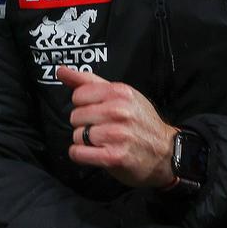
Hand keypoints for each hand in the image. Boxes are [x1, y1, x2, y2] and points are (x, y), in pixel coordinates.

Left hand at [58, 65, 176, 187]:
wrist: (165, 152)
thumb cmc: (141, 122)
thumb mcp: (122, 95)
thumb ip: (89, 81)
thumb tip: (61, 70)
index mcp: (120, 92)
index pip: (78, 95)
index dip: (84, 105)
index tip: (98, 111)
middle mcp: (118, 111)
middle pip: (75, 116)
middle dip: (85, 123)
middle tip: (103, 127)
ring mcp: (116, 134)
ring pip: (77, 135)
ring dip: (86, 141)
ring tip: (104, 141)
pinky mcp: (112, 157)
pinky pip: (78, 153)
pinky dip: (82, 155)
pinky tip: (96, 152)